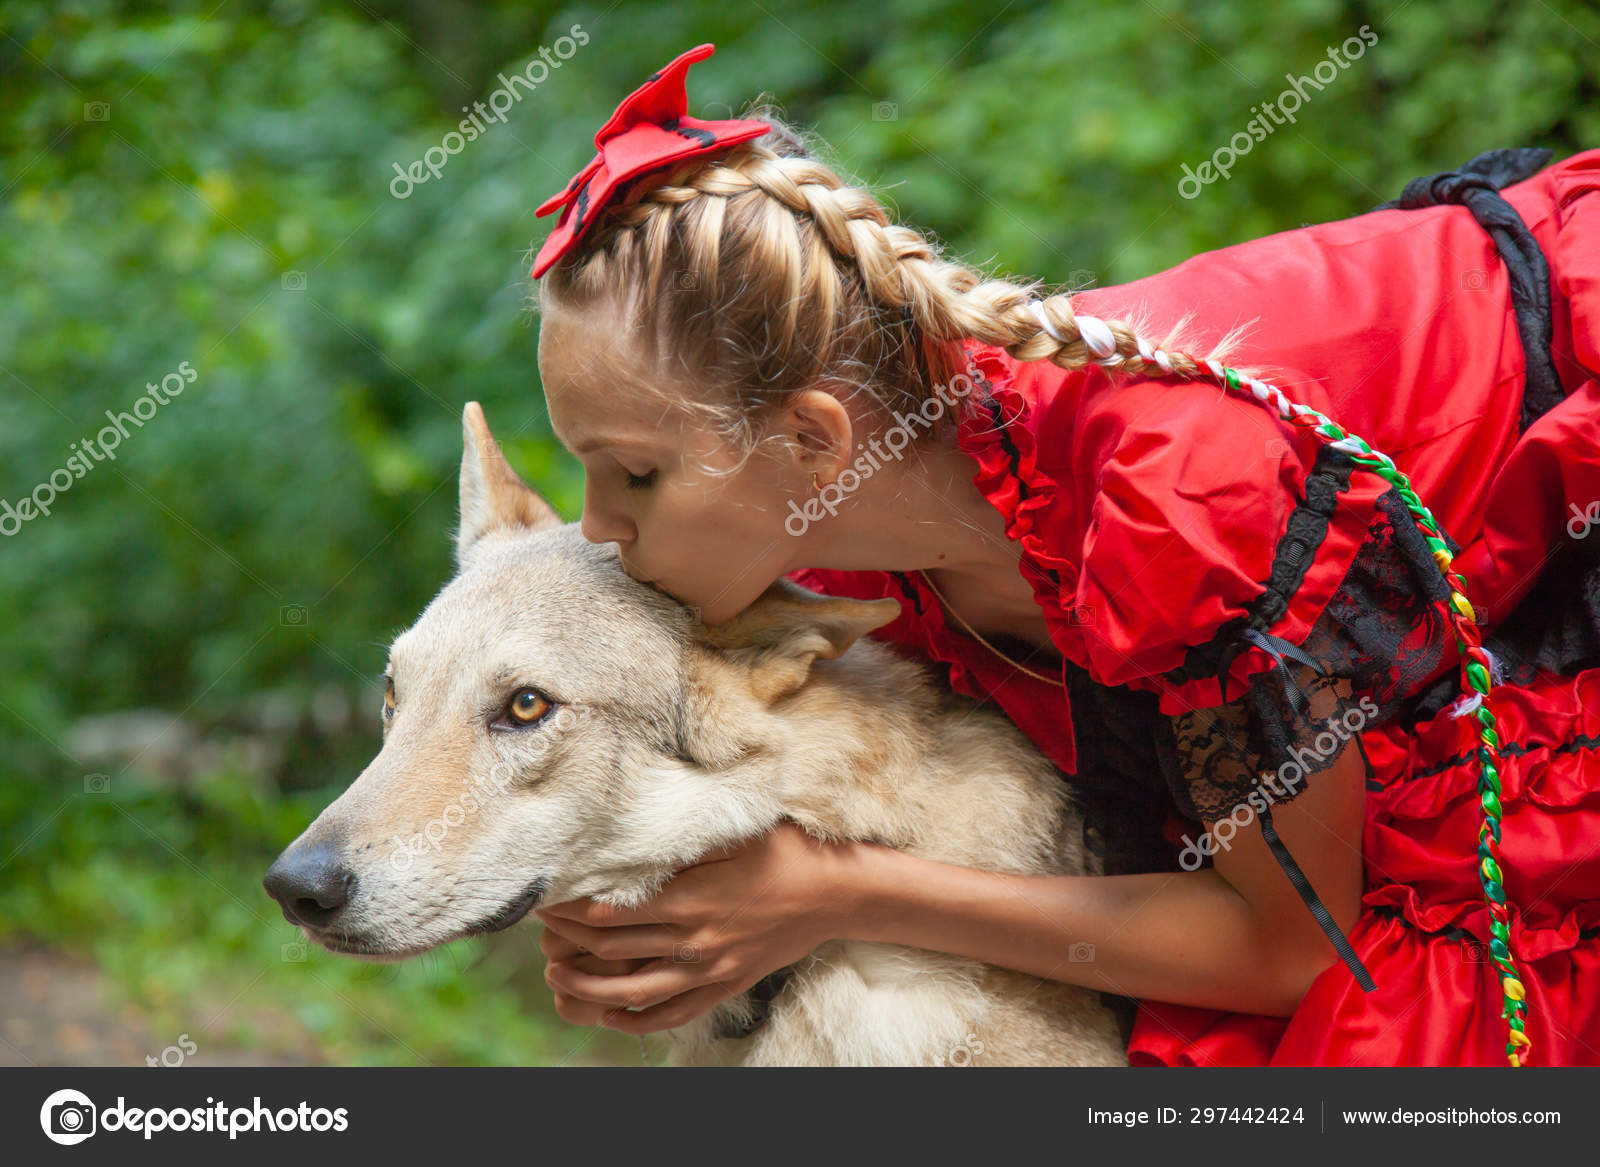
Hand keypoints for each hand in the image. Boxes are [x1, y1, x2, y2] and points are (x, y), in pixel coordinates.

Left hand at [533, 821, 853, 1034]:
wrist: (835, 893)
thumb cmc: (785, 851)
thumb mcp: (732, 833)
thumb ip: (680, 840)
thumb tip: (628, 838)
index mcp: (692, 898)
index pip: (612, 911)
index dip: (571, 907)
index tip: (546, 894)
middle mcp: (696, 940)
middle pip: (614, 948)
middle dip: (569, 939)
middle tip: (540, 926)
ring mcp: (711, 969)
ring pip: (635, 990)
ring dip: (589, 986)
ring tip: (555, 973)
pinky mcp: (726, 985)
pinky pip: (675, 1012)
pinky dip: (638, 1020)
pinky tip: (611, 1014)